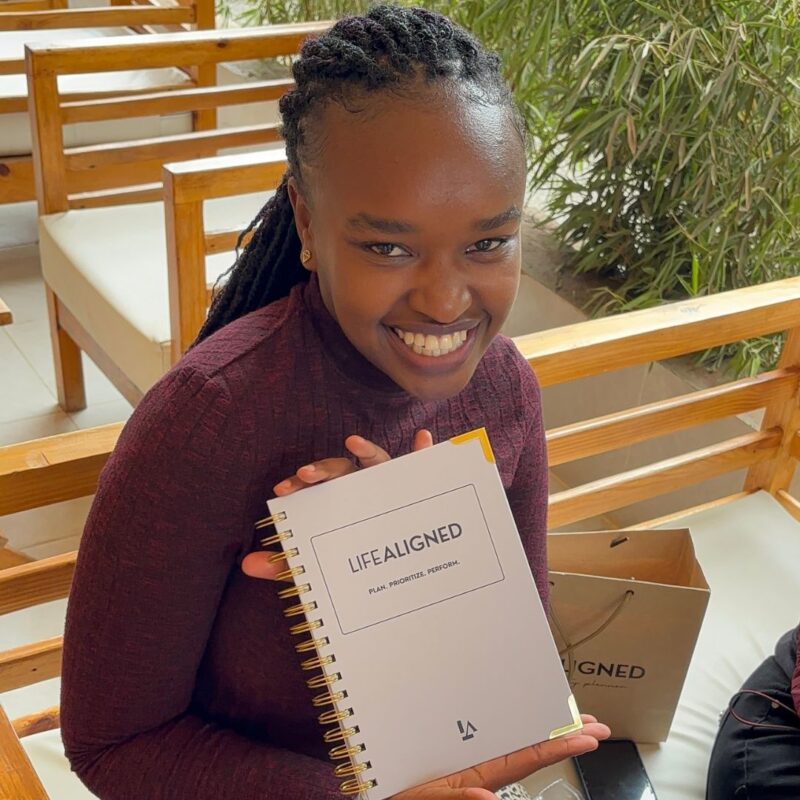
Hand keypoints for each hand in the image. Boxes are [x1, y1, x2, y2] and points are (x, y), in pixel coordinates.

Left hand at [242, 430, 433, 579]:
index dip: (300, 483)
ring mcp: (390, 483)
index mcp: (338, 497)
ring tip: (352, 442)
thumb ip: (285, 563)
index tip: (281, 492)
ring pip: (378, 462)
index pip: (317, 483)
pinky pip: (422, 466)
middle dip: (323, 469)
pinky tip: (423, 438)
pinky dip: (423, 452)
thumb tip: (246, 565)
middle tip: (304, 476)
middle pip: (342, 470)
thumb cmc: (354, 557)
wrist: (396, 569)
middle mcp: (362, 485)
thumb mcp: (318, 561)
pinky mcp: (418, 488)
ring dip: (366, 449)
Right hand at [392, 714, 609, 798]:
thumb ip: (458, 798)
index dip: (559, 747)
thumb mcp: (429, 797)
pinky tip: (535, 731)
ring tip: (577, 724)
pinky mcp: (461, 757)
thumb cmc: (403, 794)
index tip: (590, 737)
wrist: (384, 790)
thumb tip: (489, 797)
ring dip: (548, 735)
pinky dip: (518, 738)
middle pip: (531, 750)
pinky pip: (496, 744)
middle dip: (564, 737)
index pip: (528, 759)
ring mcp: (474, 763)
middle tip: (597, 725)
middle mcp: (482, 768)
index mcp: (478, 774)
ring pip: (517, 745)